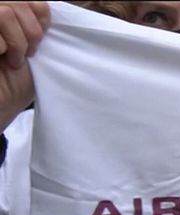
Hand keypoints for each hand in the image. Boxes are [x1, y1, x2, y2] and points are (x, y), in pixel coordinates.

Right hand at [0, 2, 49, 129]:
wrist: (1, 107)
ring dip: (18, 40)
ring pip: (4, 13)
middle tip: (30, 52)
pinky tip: (3, 60)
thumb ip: (35, 26)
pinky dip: (5, 46)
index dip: (38, 12)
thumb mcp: (32, 48)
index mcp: (5, 15)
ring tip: (15, 59)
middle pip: (16, 2)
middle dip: (31, 30)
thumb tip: (45, 6)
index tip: (42, 36)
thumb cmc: (17, 81)